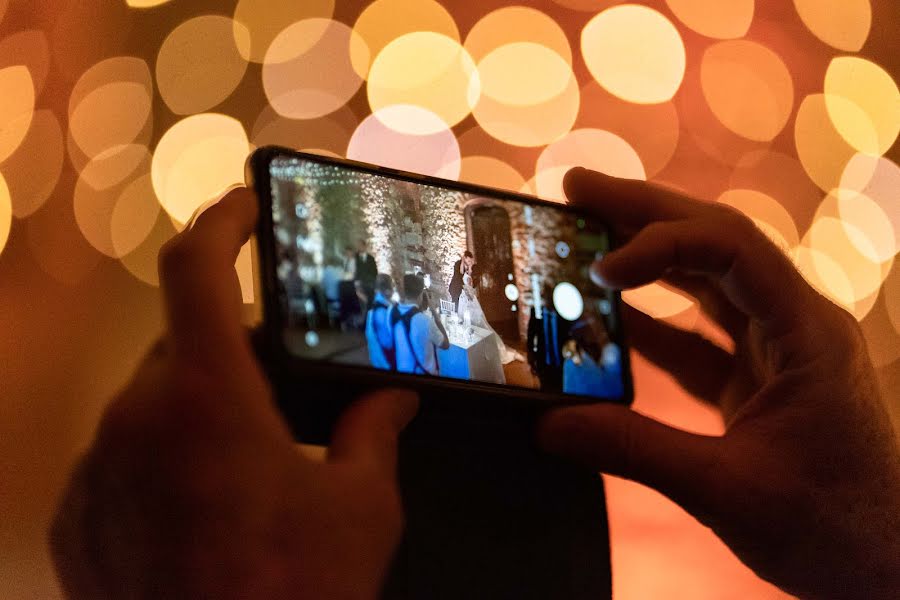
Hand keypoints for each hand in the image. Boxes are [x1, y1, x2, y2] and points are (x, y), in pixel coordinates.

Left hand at [50, 189, 418, 599]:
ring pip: (149, 406)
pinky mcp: (76, 521)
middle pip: (181, 346)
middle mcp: (136, 421)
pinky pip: (119, 461)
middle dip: (230, 353)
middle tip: (280, 387)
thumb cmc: (294, 593)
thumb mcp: (359, 508)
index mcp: (208, 397)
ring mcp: (97, 472)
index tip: (246, 205)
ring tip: (247, 467)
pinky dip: (160, 462)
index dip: (222, 223)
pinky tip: (203, 510)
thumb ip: (373, 434)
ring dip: (196, 413)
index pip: (197, 269)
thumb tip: (392, 400)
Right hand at [539, 169, 899, 599]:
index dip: (661, 244)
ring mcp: (777, 350)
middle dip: (645, 212)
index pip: (732, 250)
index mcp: (807, 333)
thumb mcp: (727, 490)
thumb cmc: (836, 529)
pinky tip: (610, 313)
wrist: (886, 568)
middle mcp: (794, 325)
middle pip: (715, 243)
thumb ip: (635, 451)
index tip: (601, 269)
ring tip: (585, 230)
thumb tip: (551, 424)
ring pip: (705, 280)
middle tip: (577, 188)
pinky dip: (651, 320)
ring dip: (646, 255)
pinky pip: (697, 334)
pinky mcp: (758, 380)